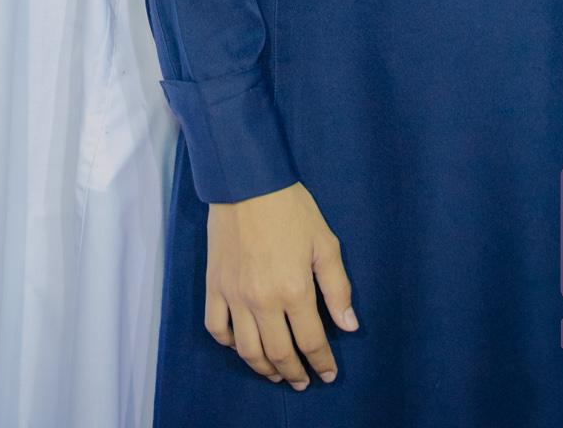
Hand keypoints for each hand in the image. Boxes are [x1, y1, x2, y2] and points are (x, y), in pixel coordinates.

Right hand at [206, 182, 356, 389]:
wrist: (246, 180)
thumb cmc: (289, 207)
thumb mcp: (324, 242)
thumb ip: (337, 287)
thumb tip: (349, 325)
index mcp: (294, 289)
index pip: (311, 342)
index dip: (322, 363)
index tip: (328, 374)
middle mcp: (262, 300)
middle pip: (279, 354)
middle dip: (294, 374)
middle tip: (302, 381)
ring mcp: (234, 294)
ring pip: (247, 350)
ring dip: (263, 369)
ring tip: (275, 373)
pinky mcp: (214, 285)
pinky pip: (217, 328)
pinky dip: (229, 343)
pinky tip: (241, 344)